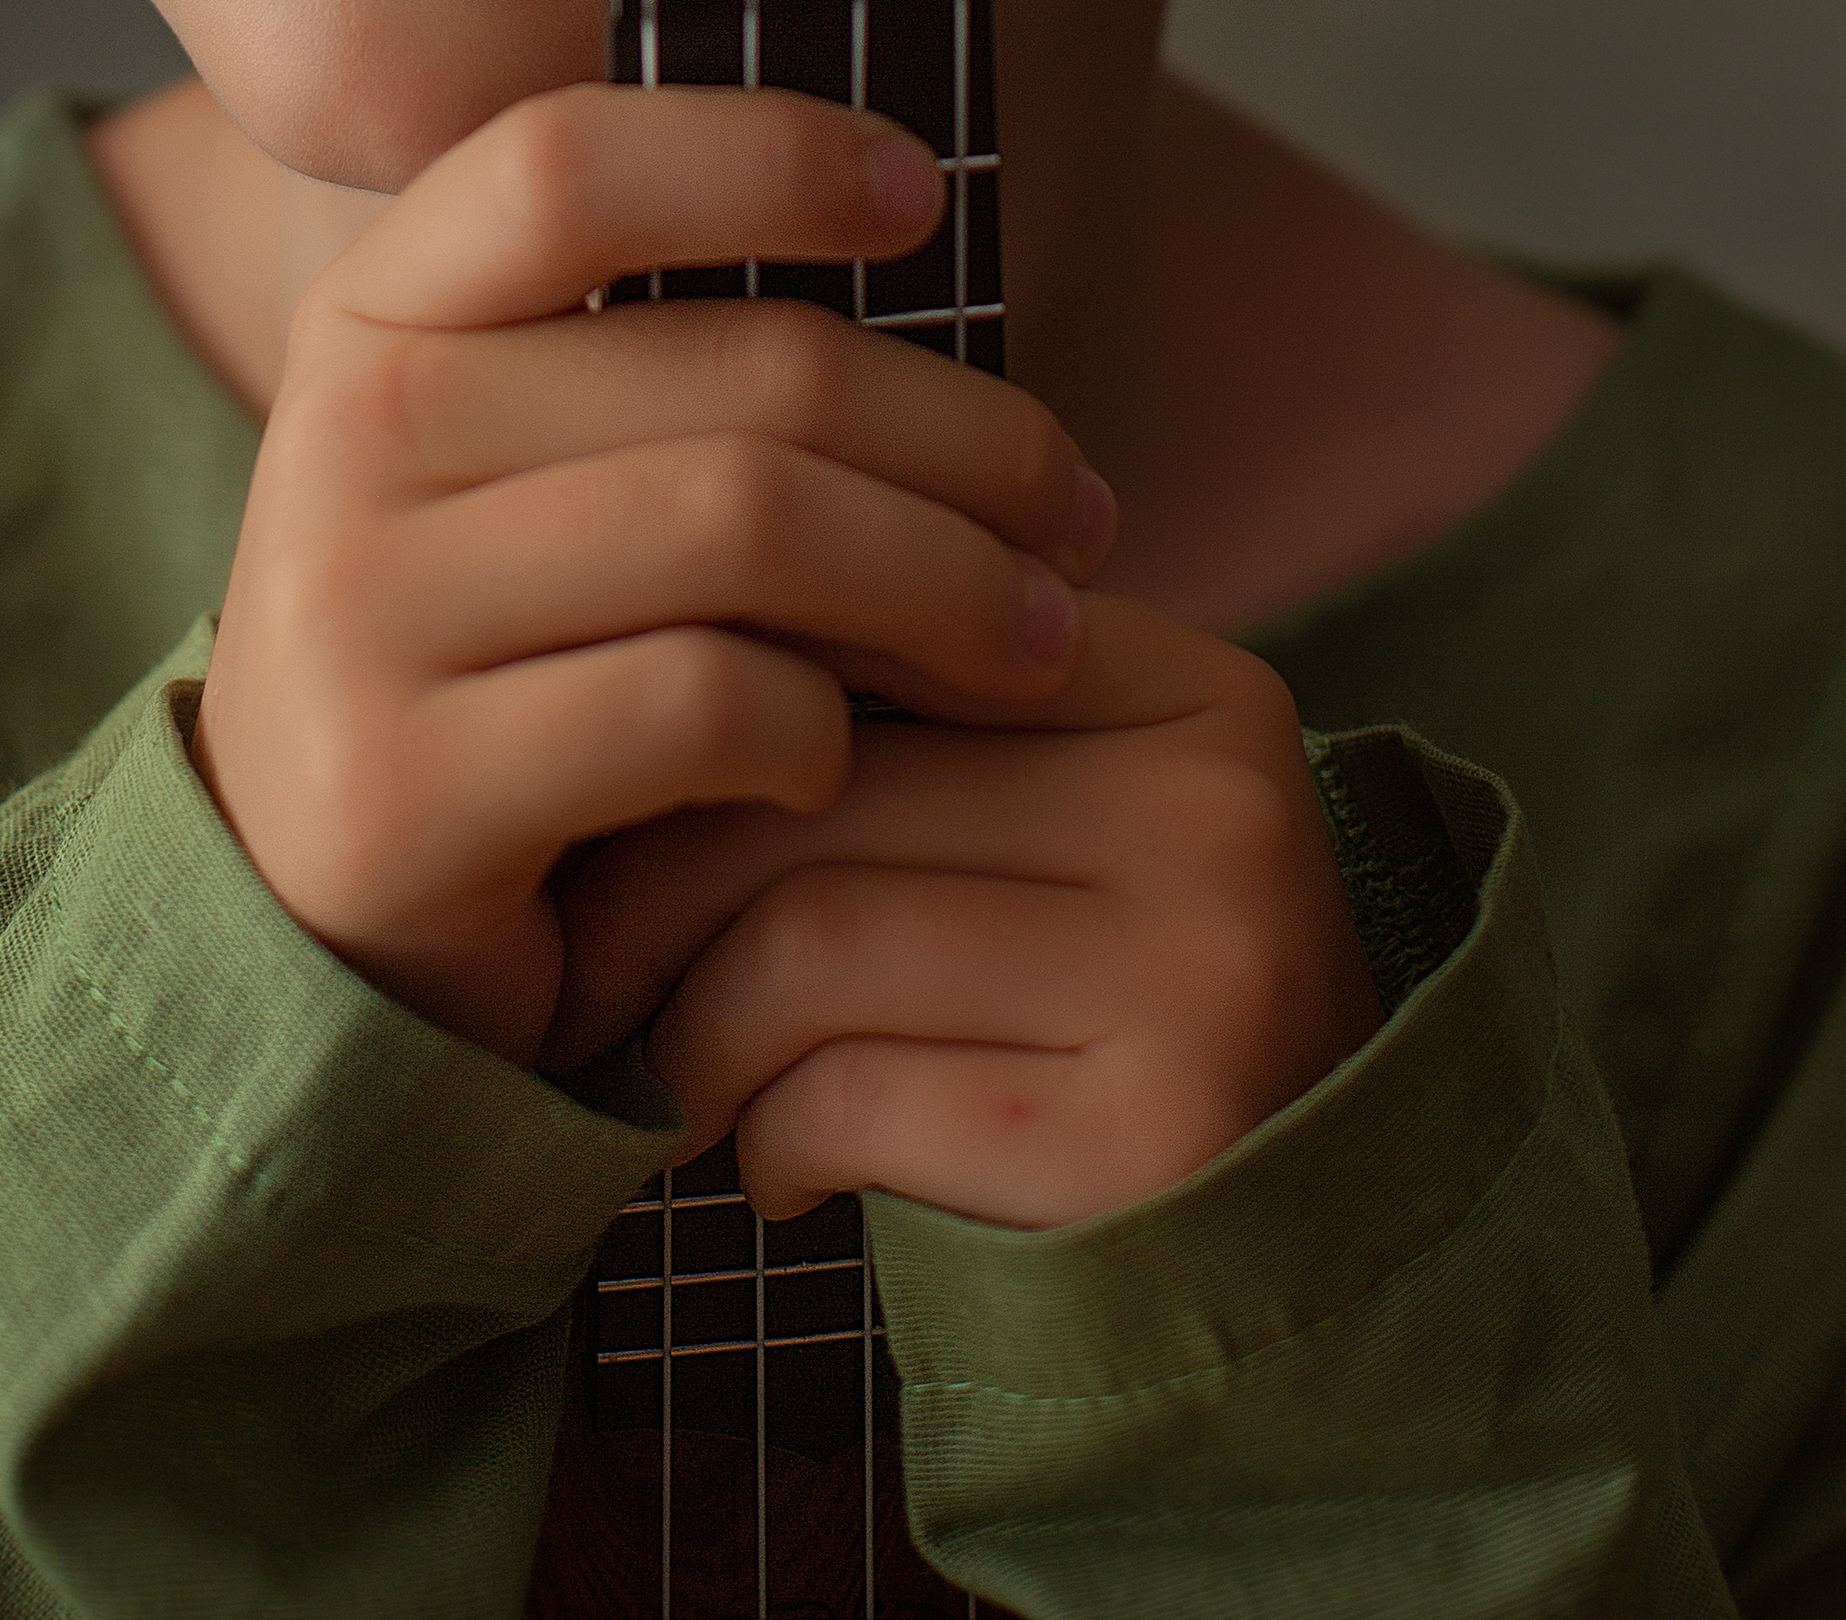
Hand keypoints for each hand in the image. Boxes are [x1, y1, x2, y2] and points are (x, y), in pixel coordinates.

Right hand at [189, 84, 1115, 1063]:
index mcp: (377, 318)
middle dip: (964, 442)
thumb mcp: (538, 469)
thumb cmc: (504, 661)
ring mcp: (350, 612)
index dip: (759, 151)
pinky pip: (700, 707)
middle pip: (739, 373)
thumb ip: (665, 352)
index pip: (564, 162)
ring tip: (1037, 637)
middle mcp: (346, 435)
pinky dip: (821, 735)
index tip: (920, 190)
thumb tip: (908, 203)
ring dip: (943, 586)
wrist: (322, 934)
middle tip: (1079, 515)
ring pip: (746, 526)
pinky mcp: (399, 792)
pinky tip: (843, 765)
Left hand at [544, 598, 1383, 1226]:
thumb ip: (910, 728)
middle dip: (642, 897)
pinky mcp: (1152, 1141)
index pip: (874, 627)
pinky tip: (783, 1169)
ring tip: (683, 1090)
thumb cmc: (1102, 1018)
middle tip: (589, 978)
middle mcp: (1218, 805)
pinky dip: (766, 1143)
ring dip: (690, 1040)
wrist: (1304, 1265)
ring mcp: (1202, 971)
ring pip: (803, 945)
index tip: (612, 807)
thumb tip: (627, 670)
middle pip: (812, 786)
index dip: (704, 721)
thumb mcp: (1054, 828)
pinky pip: (847, 1097)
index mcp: (1192, 688)